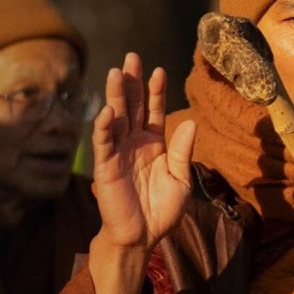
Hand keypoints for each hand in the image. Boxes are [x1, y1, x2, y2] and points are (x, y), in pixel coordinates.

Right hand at [90, 52, 195, 254]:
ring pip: (116, 118)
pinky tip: (107, 110)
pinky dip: (103, 127)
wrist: (142, 237)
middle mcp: (134, 142)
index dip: (155, 91)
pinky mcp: (105, 167)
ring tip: (116, 73)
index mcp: (153, 143)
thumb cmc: (161, 211)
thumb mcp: (181, 180)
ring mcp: (118, 152)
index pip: (153, 111)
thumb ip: (183, 152)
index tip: (159, 70)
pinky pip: (103, 143)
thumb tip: (190, 121)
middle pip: (132, 106)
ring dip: (115, 96)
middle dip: (132, 82)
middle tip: (131, 57)